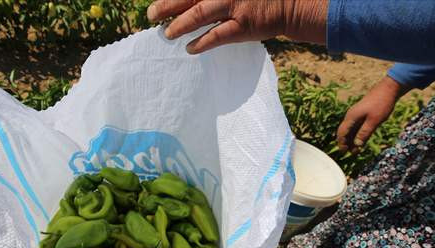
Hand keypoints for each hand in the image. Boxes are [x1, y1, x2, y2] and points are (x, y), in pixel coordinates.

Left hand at [147, 0, 327, 53]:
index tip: (156, 2)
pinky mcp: (242, 26)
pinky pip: (216, 35)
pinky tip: (189, 49)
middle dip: (167, 4)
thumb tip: (188, 5)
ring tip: (167, 33)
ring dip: (179, 24)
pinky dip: (201, 42)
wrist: (290, 3)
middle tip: (151, 14)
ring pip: (199, 14)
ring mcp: (234, 6)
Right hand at [337, 76, 409, 152]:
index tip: (344, 152)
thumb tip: (357, 145)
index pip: (342, 132)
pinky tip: (361, 138)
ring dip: (352, 138)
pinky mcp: (362, 112)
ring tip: (356, 148)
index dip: (342, 142)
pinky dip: (357, 133)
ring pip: (350, 129)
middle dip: (346, 142)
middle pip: (344, 131)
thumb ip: (364, 133)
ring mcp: (356, 114)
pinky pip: (356, 125)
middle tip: (350, 152)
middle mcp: (351, 115)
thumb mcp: (374, 121)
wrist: (389, 89)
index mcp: (351, 117)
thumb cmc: (382, 104)